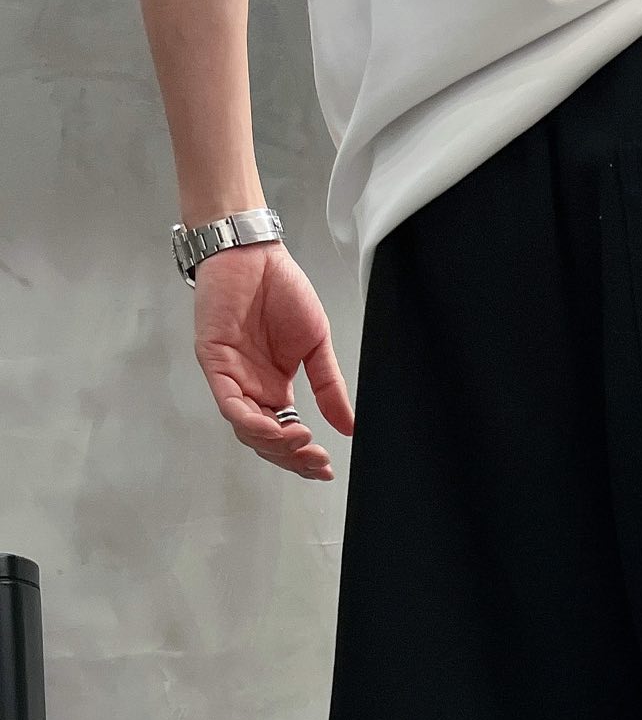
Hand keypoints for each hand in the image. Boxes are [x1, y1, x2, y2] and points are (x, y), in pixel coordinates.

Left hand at [193, 241, 353, 479]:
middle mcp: (251, 388)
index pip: (285, 435)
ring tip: (301, 441)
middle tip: (316, 460)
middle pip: (265, 441)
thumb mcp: (317, 345)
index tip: (326, 468)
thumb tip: (349, 426)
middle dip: (291, 457)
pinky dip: (252, 422)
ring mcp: (231, 378)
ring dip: (273, 444)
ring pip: (246, 429)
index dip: (303, 456)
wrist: (253, 252)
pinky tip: (275, 427)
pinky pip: (230, 404)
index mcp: (274, 387)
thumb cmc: (280, 289)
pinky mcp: (214, 363)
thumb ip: (329, 387)